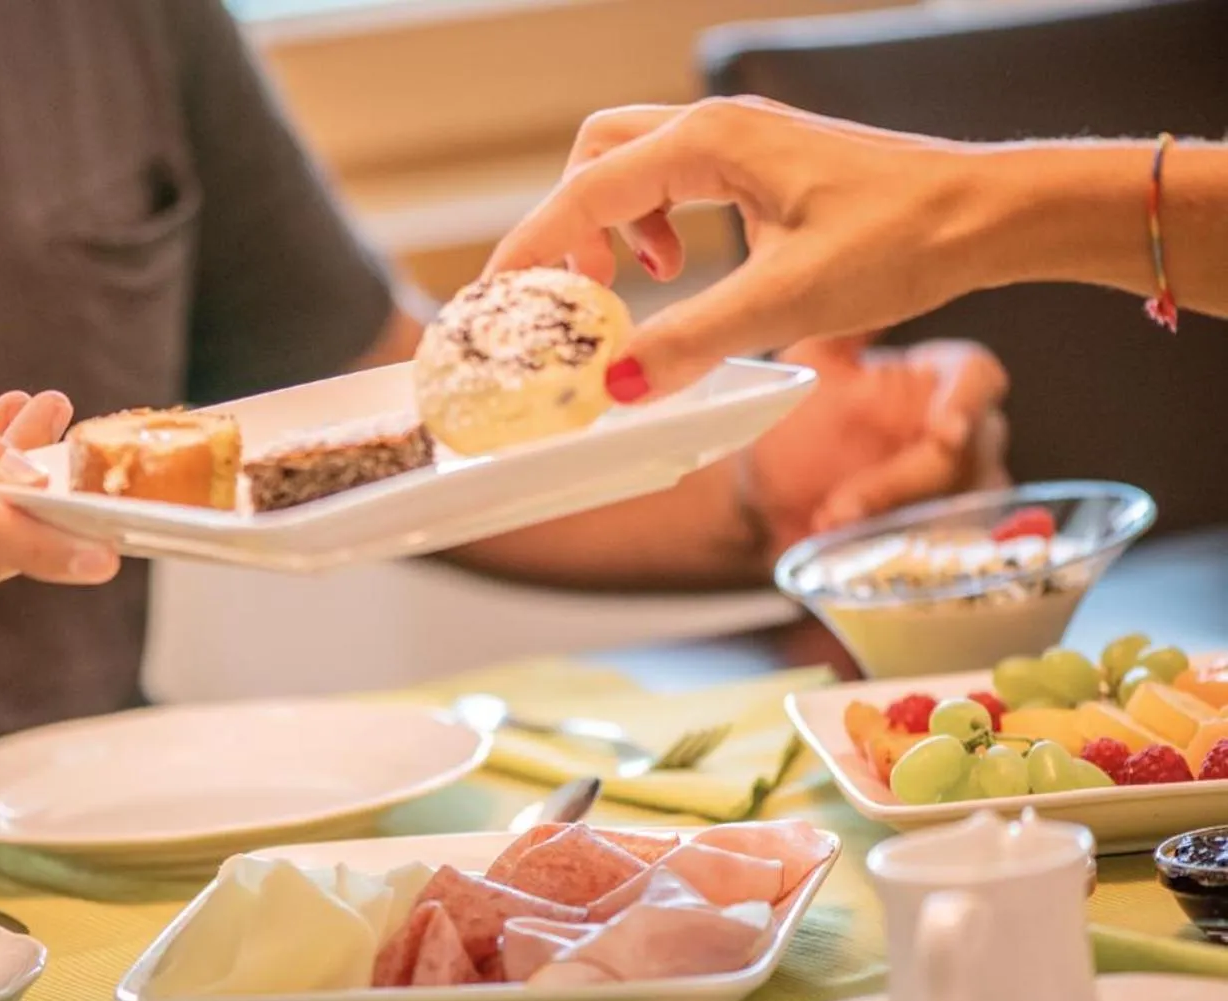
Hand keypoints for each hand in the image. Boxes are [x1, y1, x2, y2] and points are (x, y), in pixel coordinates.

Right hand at [489, 97, 993, 400]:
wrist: (992, 214)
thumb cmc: (907, 238)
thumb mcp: (787, 301)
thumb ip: (691, 340)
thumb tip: (614, 385)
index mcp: (712, 144)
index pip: (587, 191)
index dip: (532, 246)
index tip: (493, 296)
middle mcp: (718, 129)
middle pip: (596, 158)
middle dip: (565, 224)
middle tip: (565, 295)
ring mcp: (743, 141)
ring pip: (632, 165)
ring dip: (610, 223)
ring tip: (627, 286)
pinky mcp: (764, 164)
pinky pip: (674, 180)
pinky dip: (652, 223)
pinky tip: (681, 270)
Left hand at [747, 335, 1009, 548]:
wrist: (766, 490)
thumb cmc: (795, 416)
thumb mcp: (806, 366)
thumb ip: (840, 329)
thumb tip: (855, 281)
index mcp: (939, 375)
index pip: (978, 375)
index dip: (966, 400)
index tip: (941, 430)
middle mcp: (965, 428)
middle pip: (969, 453)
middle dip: (903, 481)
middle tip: (840, 505)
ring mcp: (960, 488)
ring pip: (959, 507)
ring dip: (895, 521)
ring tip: (827, 526)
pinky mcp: (942, 537)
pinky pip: (944, 548)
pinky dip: (897, 550)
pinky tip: (846, 549)